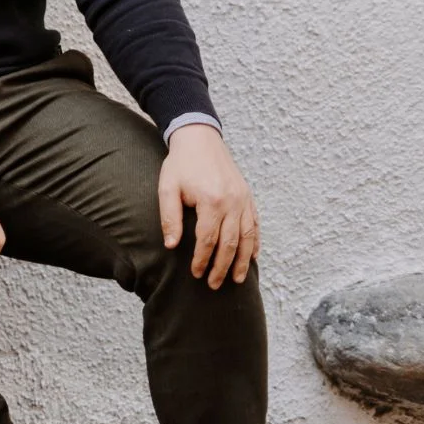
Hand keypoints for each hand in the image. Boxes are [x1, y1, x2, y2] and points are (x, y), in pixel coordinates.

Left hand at [159, 124, 258, 287]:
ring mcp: (243, 200)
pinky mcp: (248, 197)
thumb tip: (172, 246)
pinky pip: (255, 225)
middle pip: (229, 243)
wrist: (200, 139)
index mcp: (211, 201)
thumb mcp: (168, 188)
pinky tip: (252, 257)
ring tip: (235, 279)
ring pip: (247, 237)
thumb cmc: (180, 164)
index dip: (202, 259)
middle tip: (214, 285)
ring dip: (241, 261)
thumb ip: (170, 217)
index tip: (196, 274)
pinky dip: (254, 243)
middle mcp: (232, 202)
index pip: (208, 240)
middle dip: (222, 267)